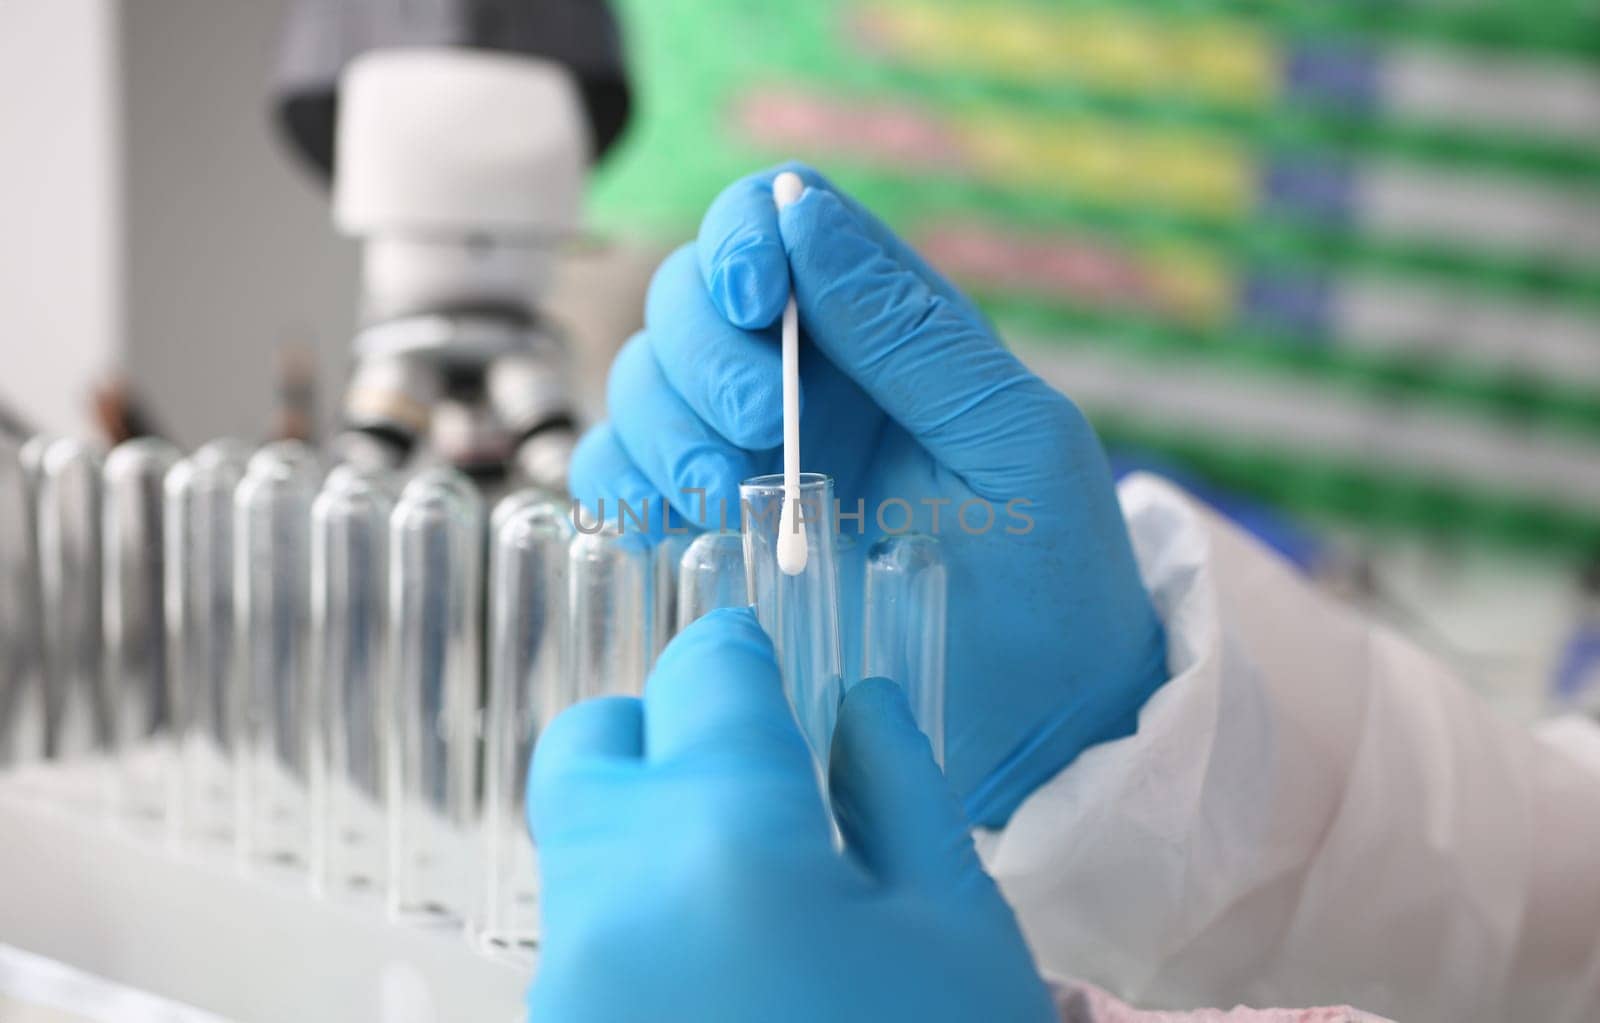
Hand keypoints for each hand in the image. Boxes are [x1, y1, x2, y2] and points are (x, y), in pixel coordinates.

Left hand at [527, 608, 1056, 1022]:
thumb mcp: (957, 933)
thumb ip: (898, 790)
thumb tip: (855, 704)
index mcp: (724, 833)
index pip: (702, 674)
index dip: (742, 657)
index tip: (774, 672)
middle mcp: (610, 891)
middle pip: (592, 745)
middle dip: (661, 730)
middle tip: (754, 779)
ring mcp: (564, 985)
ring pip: (582, 847)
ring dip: (652, 830)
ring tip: (763, 902)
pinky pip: (585, 941)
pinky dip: (641, 919)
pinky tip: (731, 980)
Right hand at [570, 163, 1166, 825]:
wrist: (1038, 728)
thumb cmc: (1052, 579)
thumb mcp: (1010, 440)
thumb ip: (909, 329)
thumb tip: (803, 211)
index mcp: (881, 329)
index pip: (776, 220)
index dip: (741, 238)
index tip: (751, 303)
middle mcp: (804, 378)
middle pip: (685, 298)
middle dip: (704, 356)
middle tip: (765, 430)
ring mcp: (747, 455)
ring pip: (638, 384)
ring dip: (663, 429)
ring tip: (730, 499)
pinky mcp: (706, 531)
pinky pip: (616, 478)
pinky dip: (623, 488)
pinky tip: (676, 525)